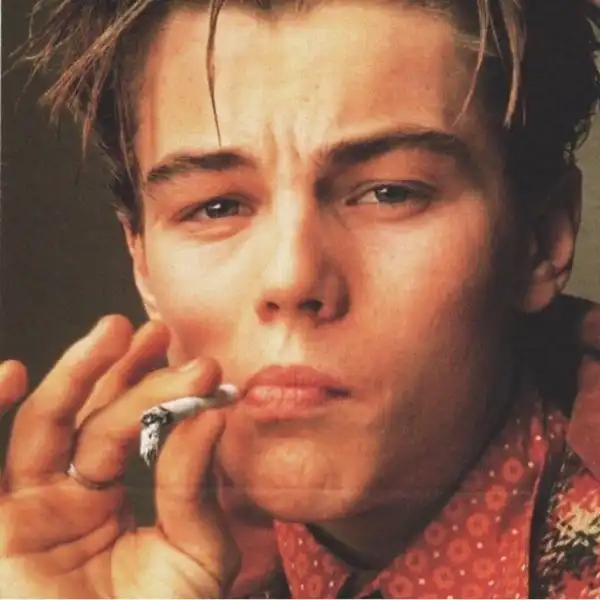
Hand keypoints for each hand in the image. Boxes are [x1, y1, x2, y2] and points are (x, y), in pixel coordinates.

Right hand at [0, 317, 239, 597]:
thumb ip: (196, 483)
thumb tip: (211, 411)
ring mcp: (26, 514)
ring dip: (74, 377)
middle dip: (117, 369)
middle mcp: (65, 499)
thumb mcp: (196, 551)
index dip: (162, 392)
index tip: (202, 366)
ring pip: (45, 429)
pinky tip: (11, 374)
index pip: (134, 430)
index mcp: (110, 500)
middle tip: (150, 329)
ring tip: (114, 333)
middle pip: (89, 417)